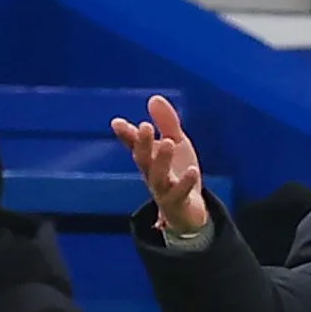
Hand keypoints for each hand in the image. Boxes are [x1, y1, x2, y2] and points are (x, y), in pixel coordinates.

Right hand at [111, 95, 208, 236]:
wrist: (188, 212)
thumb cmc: (178, 175)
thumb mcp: (177, 143)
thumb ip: (167, 123)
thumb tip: (154, 98)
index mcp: (149, 159)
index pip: (135, 145)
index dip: (126, 135)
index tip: (117, 123)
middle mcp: (152, 175)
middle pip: (143, 160)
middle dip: (143, 144)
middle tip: (144, 127)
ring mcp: (163, 191)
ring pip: (158, 177)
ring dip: (162, 160)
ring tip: (169, 142)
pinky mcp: (178, 204)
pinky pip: (180, 194)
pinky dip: (185, 183)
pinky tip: (193, 171)